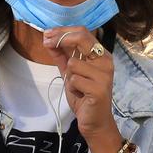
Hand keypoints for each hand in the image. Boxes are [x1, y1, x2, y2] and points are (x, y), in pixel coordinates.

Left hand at [42, 27, 122, 152]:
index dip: (63, 31)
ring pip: (73, 63)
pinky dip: (72, 87)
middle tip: (46, 41)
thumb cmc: (84, 96)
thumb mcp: (69, 73)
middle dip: (60, 38)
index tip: (47, 33)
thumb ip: (61, 56)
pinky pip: (74, 79)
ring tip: (76, 86)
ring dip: (68, 76)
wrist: (94, 121)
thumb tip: (48, 39)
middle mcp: (105, 61)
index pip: (83, 32)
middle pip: (81, 38)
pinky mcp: (99, 89)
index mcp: (100, 55)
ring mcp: (104, 75)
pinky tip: (80, 94)